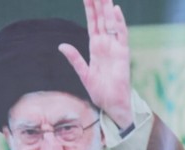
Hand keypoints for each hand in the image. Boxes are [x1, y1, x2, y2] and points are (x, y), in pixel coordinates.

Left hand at [58, 0, 133, 129]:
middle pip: (101, 19)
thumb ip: (75, 59)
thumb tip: (62, 45)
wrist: (113, 105)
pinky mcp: (123, 54)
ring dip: (107, 8)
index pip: (92, 23)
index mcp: (96, 47)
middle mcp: (106, 44)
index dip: (89, 9)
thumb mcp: (84, 74)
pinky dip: (118, 22)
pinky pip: (121, 34)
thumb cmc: (101, 92)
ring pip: (111, 23)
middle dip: (98, 3)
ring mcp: (115, 47)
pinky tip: (115, 10)